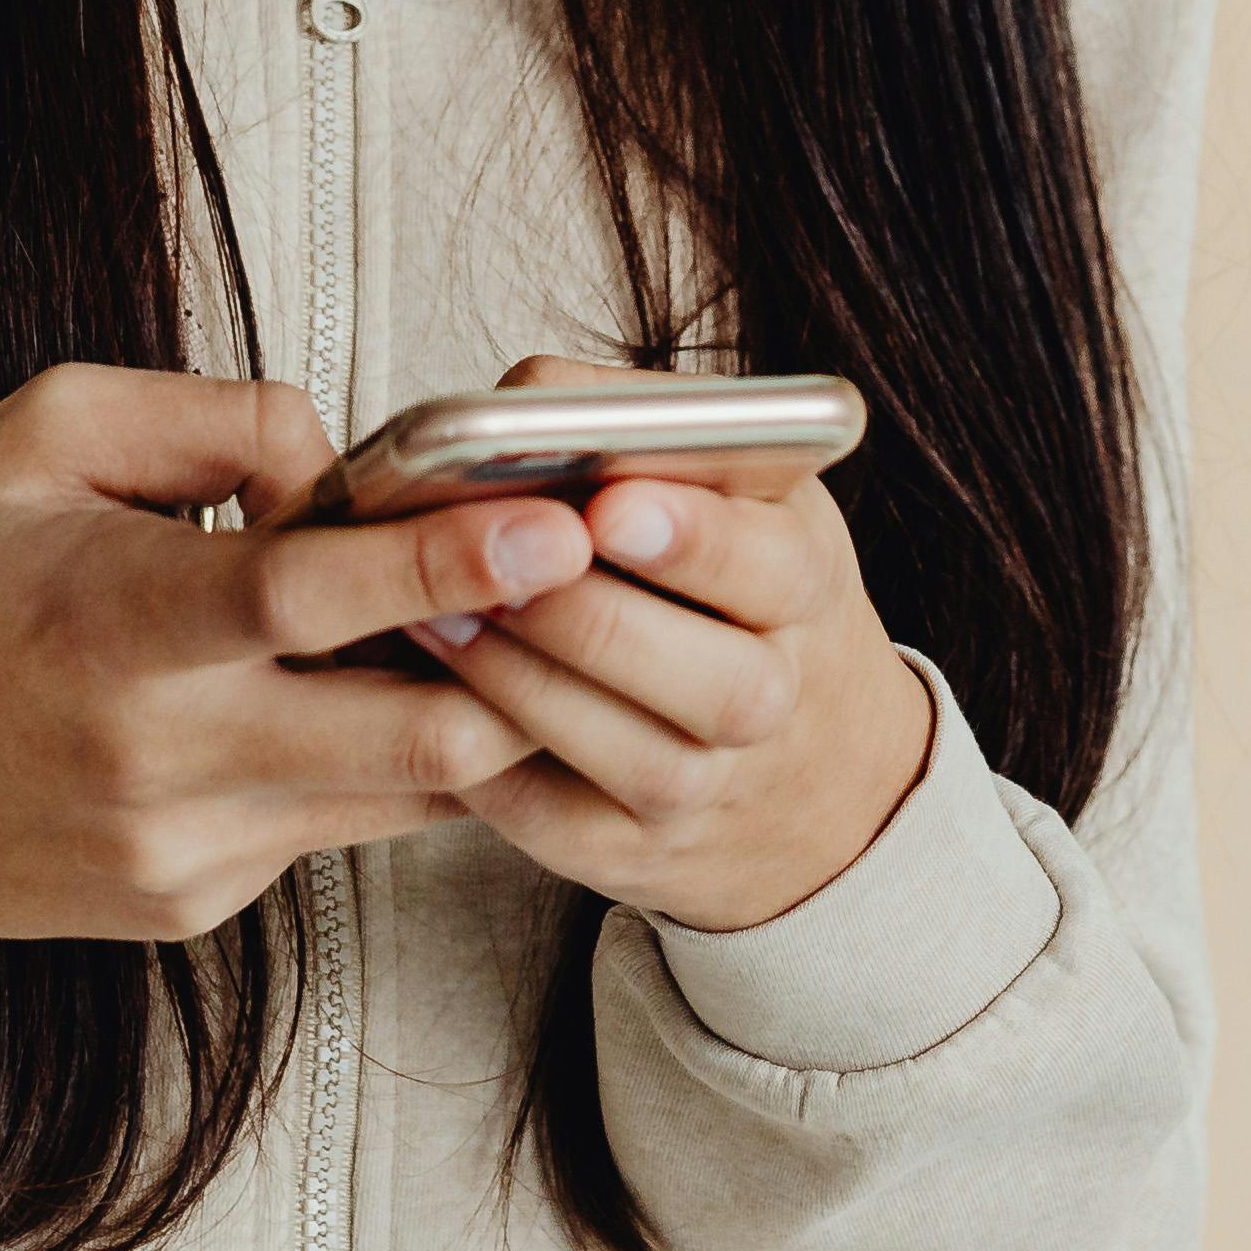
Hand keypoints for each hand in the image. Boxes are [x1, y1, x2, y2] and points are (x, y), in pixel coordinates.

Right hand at [0, 363, 594, 956]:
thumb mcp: (40, 432)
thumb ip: (214, 421)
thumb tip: (349, 465)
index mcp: (113, 622)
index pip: (311, 600)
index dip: (448, 563)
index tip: (556, 530)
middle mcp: (159, 757)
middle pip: (416, 734)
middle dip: (523, 663)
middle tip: (574, 581)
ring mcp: (183, 851)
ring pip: (406, 794)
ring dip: (464, 711)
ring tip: (473, 623)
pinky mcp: (191, 904)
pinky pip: (334, 825)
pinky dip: (368, 759)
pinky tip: (329, 692)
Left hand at [404, 354, 936, 934]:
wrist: (815, 775)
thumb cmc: (754, 602)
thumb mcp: (749, 500)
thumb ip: (653, 434)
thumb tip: (527, 396)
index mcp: (806, 584)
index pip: (763, 563)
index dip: (685, 538)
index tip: (607, 506)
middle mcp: (771, 697)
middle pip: (681, 665)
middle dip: (574, 610)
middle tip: (487, 560)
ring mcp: (702, 790)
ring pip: (605, 742)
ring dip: (511, 676)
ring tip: (438, 612)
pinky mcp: (627, 854)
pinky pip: (542, 812)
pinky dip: (480, 755)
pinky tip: (434, 693)